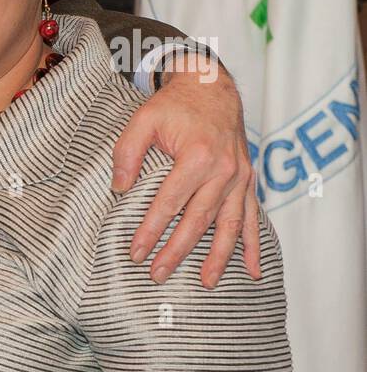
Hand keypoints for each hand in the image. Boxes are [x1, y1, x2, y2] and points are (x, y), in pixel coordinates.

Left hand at [112, 56, 260, 287]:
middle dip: (177, 251)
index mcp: (197, 156)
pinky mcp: (248, 181)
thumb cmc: (174, 106)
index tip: (135, 253)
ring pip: (228, 225)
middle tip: (158, 275)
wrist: (213, 88)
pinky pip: (252, 217)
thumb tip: (119, 190)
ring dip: (218, 256)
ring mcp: (240, 177)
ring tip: (206, 283)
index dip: (151, 230)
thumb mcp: (142, 120)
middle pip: (198, 220)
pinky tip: (253, 270)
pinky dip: (252, 245)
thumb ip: (127, 153)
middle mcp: (224, 170)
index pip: (169, 203)